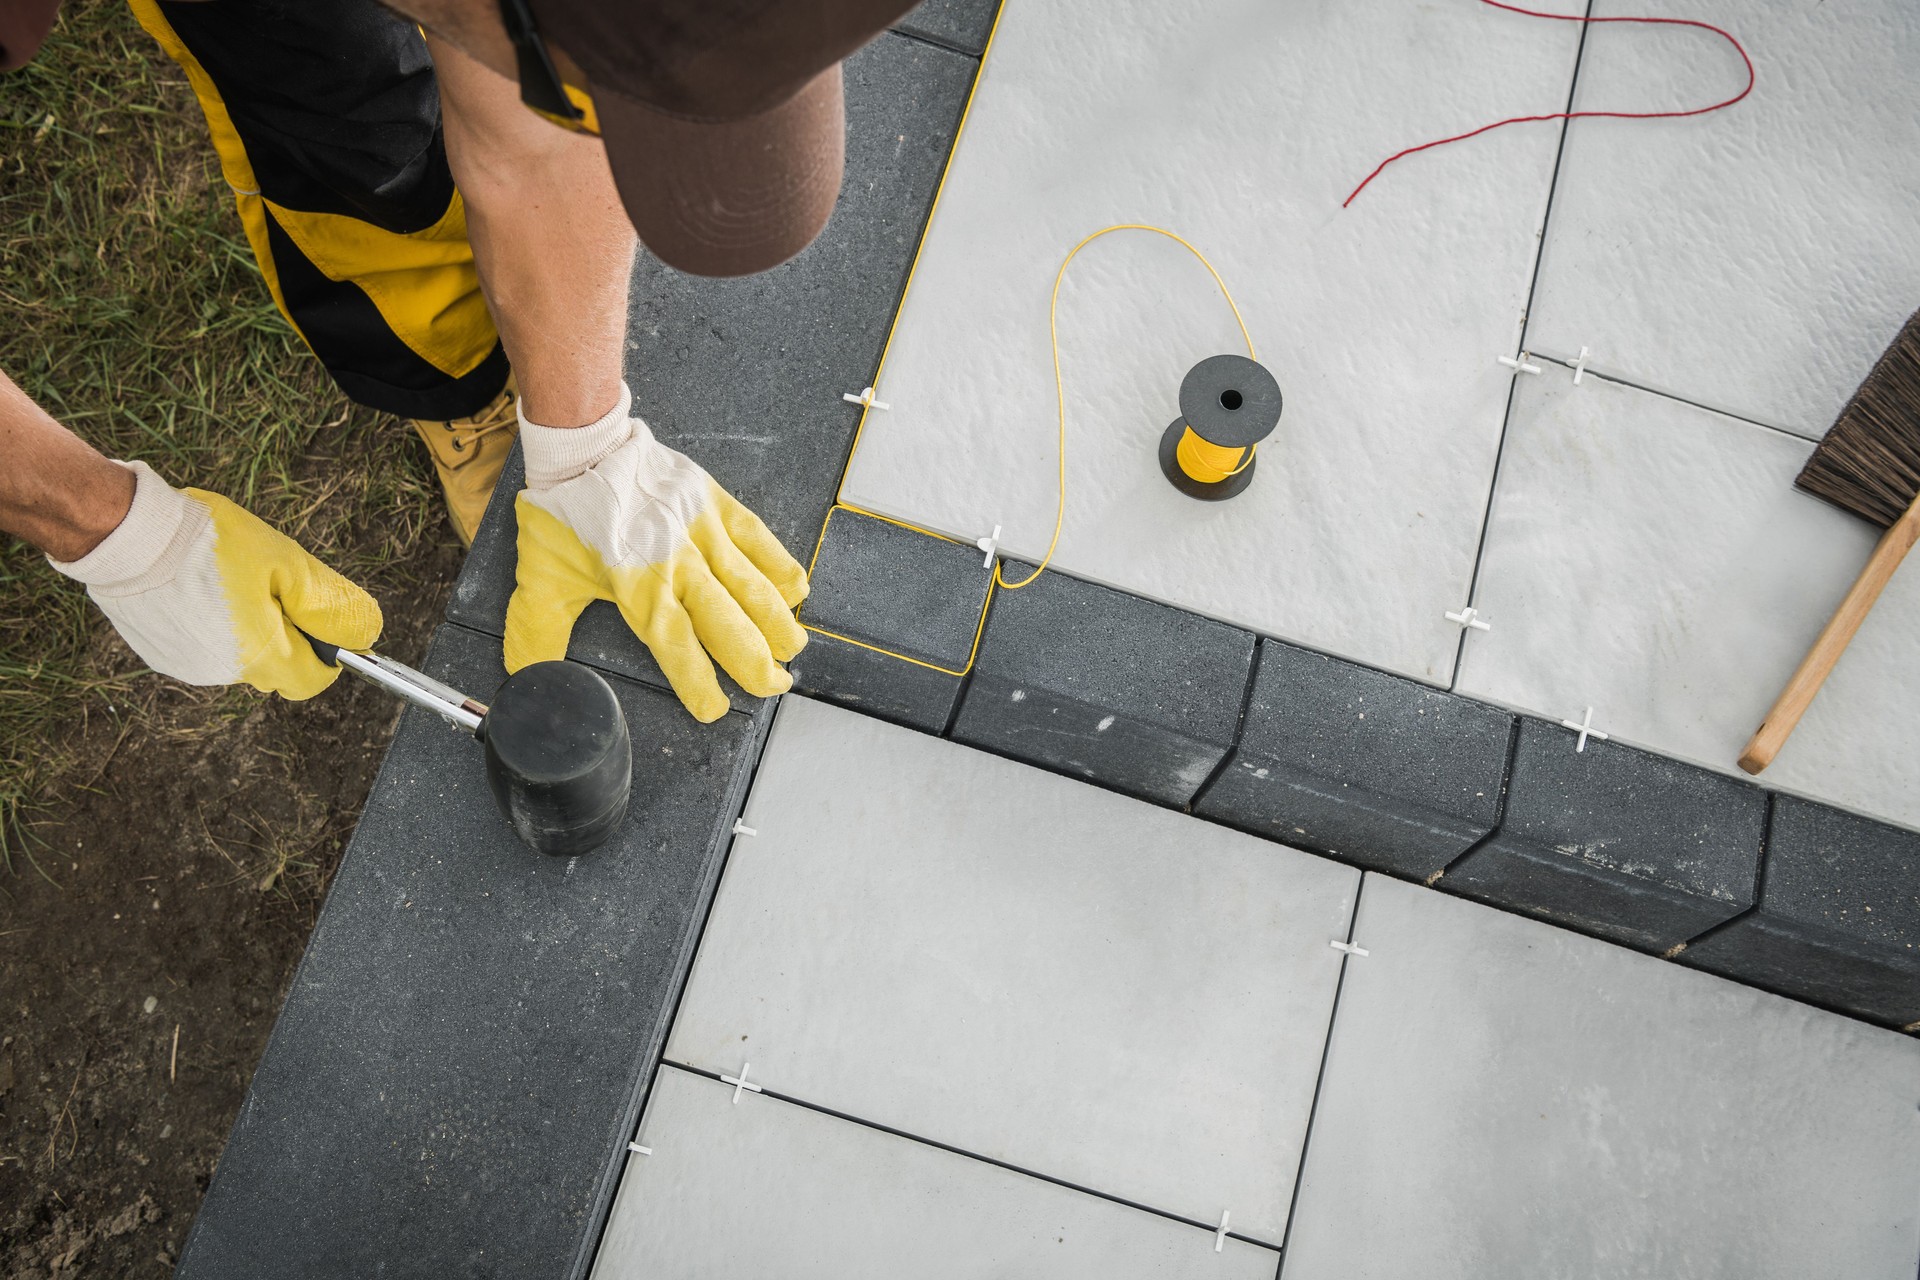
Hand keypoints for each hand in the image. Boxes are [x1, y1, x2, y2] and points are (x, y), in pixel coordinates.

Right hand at [50, 462, 381, 698]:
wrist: (126, 532)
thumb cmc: (210, 542)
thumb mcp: (288, 563)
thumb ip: (330, 605)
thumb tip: (364, 636)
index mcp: (259, 655)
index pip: (312, 680)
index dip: (326, 653)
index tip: (318, 619)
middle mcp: (223, 672)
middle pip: (277, 668)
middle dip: (287, 634)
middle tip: (269, 586)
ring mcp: (187, 666)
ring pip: (241, 658)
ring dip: (249, 629)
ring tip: (230, 580)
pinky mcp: (159, 653)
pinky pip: (205, 648)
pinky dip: (213, 625)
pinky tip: (200, 588)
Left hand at [505, 385, 807, 722]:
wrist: (584, 448)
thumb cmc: (564, 514)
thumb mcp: (541, 578)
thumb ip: (538, 632)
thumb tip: (525, 679)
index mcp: (636, 586)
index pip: (676, 644)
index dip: (698, 681)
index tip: (714, 709)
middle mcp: (676, 563)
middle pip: (727, 622)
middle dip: (754, 661)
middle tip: (773, 685)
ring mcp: (701, 531)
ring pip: (750, 585)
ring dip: (776, 621)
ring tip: (791, 649)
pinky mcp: (715, 504)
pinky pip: (757, 538)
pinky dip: (779, 565)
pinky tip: (796, 590)